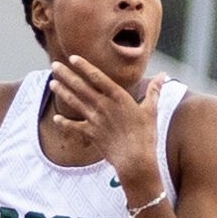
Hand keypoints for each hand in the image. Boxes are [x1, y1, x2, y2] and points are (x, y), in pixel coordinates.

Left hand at [44, 58, 159, 197]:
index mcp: (118, 97)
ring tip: (52, 82)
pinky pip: (74, 127)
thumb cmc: (146, 135)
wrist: (135, 159)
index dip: (84, 66)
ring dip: (62, 92)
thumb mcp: (151, 110)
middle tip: (54, 65)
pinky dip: (64, 123)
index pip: (97, 77)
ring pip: (75, 102)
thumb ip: (154, 91)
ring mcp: (95, 120)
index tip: (72, 58)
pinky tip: (56, 118)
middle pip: (81, 86)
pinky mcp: (91, 134)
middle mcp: (103, 105)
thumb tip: (164, 75)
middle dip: (66, 75)